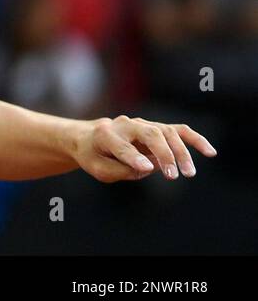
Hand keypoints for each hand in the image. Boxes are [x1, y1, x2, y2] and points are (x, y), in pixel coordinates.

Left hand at [75, 115, 216, 182]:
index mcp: (105, 134)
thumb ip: (120, 169)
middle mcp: (125, 125)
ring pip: (167, 132)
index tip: (146, 168)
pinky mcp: (156, 129)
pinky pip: (178, 131)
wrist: (90, 137)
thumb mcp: (98, 168)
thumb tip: (149, 167)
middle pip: (150, 134)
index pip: (121, 146)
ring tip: (189, 173)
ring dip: (180, 152)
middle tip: (173, 176)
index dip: (133, 157)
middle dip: (164, 154)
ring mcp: (142, 124)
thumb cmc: (94, 155)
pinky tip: (210, 152)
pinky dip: (195, 140)